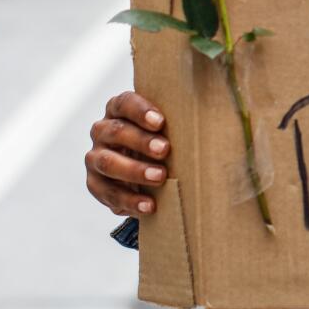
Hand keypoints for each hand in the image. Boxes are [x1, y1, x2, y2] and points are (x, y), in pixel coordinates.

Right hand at [85, 91, 169, 215]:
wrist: (145, 176)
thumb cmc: (161, 143)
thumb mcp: (167, 130)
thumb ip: (179, 122)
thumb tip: (213, 123)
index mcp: (118, 110)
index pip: (124, 103)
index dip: (140, 111)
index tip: (160, 122)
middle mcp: (102, 131)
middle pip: (116, 131)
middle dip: (141, 141)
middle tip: (165, 149)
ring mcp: (95, 157)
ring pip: (108, 162)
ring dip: (135, 170)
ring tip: (160, 177)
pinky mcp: (95, 183)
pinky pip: (108, 192)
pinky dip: (129, 200)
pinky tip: (149, 205)